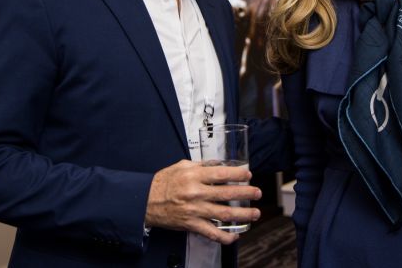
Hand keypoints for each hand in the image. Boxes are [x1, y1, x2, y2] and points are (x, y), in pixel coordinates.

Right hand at [145, 160, 260, 244]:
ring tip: (255, 212)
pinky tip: (235, 235)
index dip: (237, 174)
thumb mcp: (181, 166)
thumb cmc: (162, 183)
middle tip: (257, 192)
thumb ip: (201, 165)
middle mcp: (195, 193)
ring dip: (243, 214)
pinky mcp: (191, 224)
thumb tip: (218, 165)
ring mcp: (194, 210)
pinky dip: (225, 237)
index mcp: (193, 176)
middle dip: (246, 193)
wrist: (144, 201)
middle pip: (227, 194)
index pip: (221, 173)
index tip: (248, 174)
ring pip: (224, 214)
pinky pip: (212, 233)